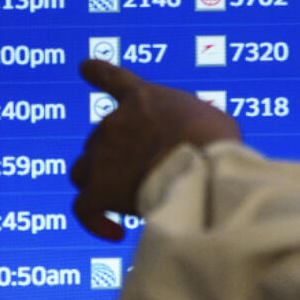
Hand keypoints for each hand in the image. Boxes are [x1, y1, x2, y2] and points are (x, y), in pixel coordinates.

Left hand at [71, 59, 240, 240]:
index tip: (85, 66)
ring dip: (97, 184)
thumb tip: (199, 150)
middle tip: (141, 176)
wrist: (200, 164)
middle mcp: (115, 121)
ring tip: (121, 202)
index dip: (97, 72)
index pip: (114, 79)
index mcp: (143, 98)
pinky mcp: (99, 189)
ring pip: (83, 170)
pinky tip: (113, 232)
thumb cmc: (216, 142)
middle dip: (114, 157)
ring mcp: (102, 155)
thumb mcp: (212, 121)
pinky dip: (95, 221)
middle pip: (98, 138)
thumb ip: (194, 129)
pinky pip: (84, 208)